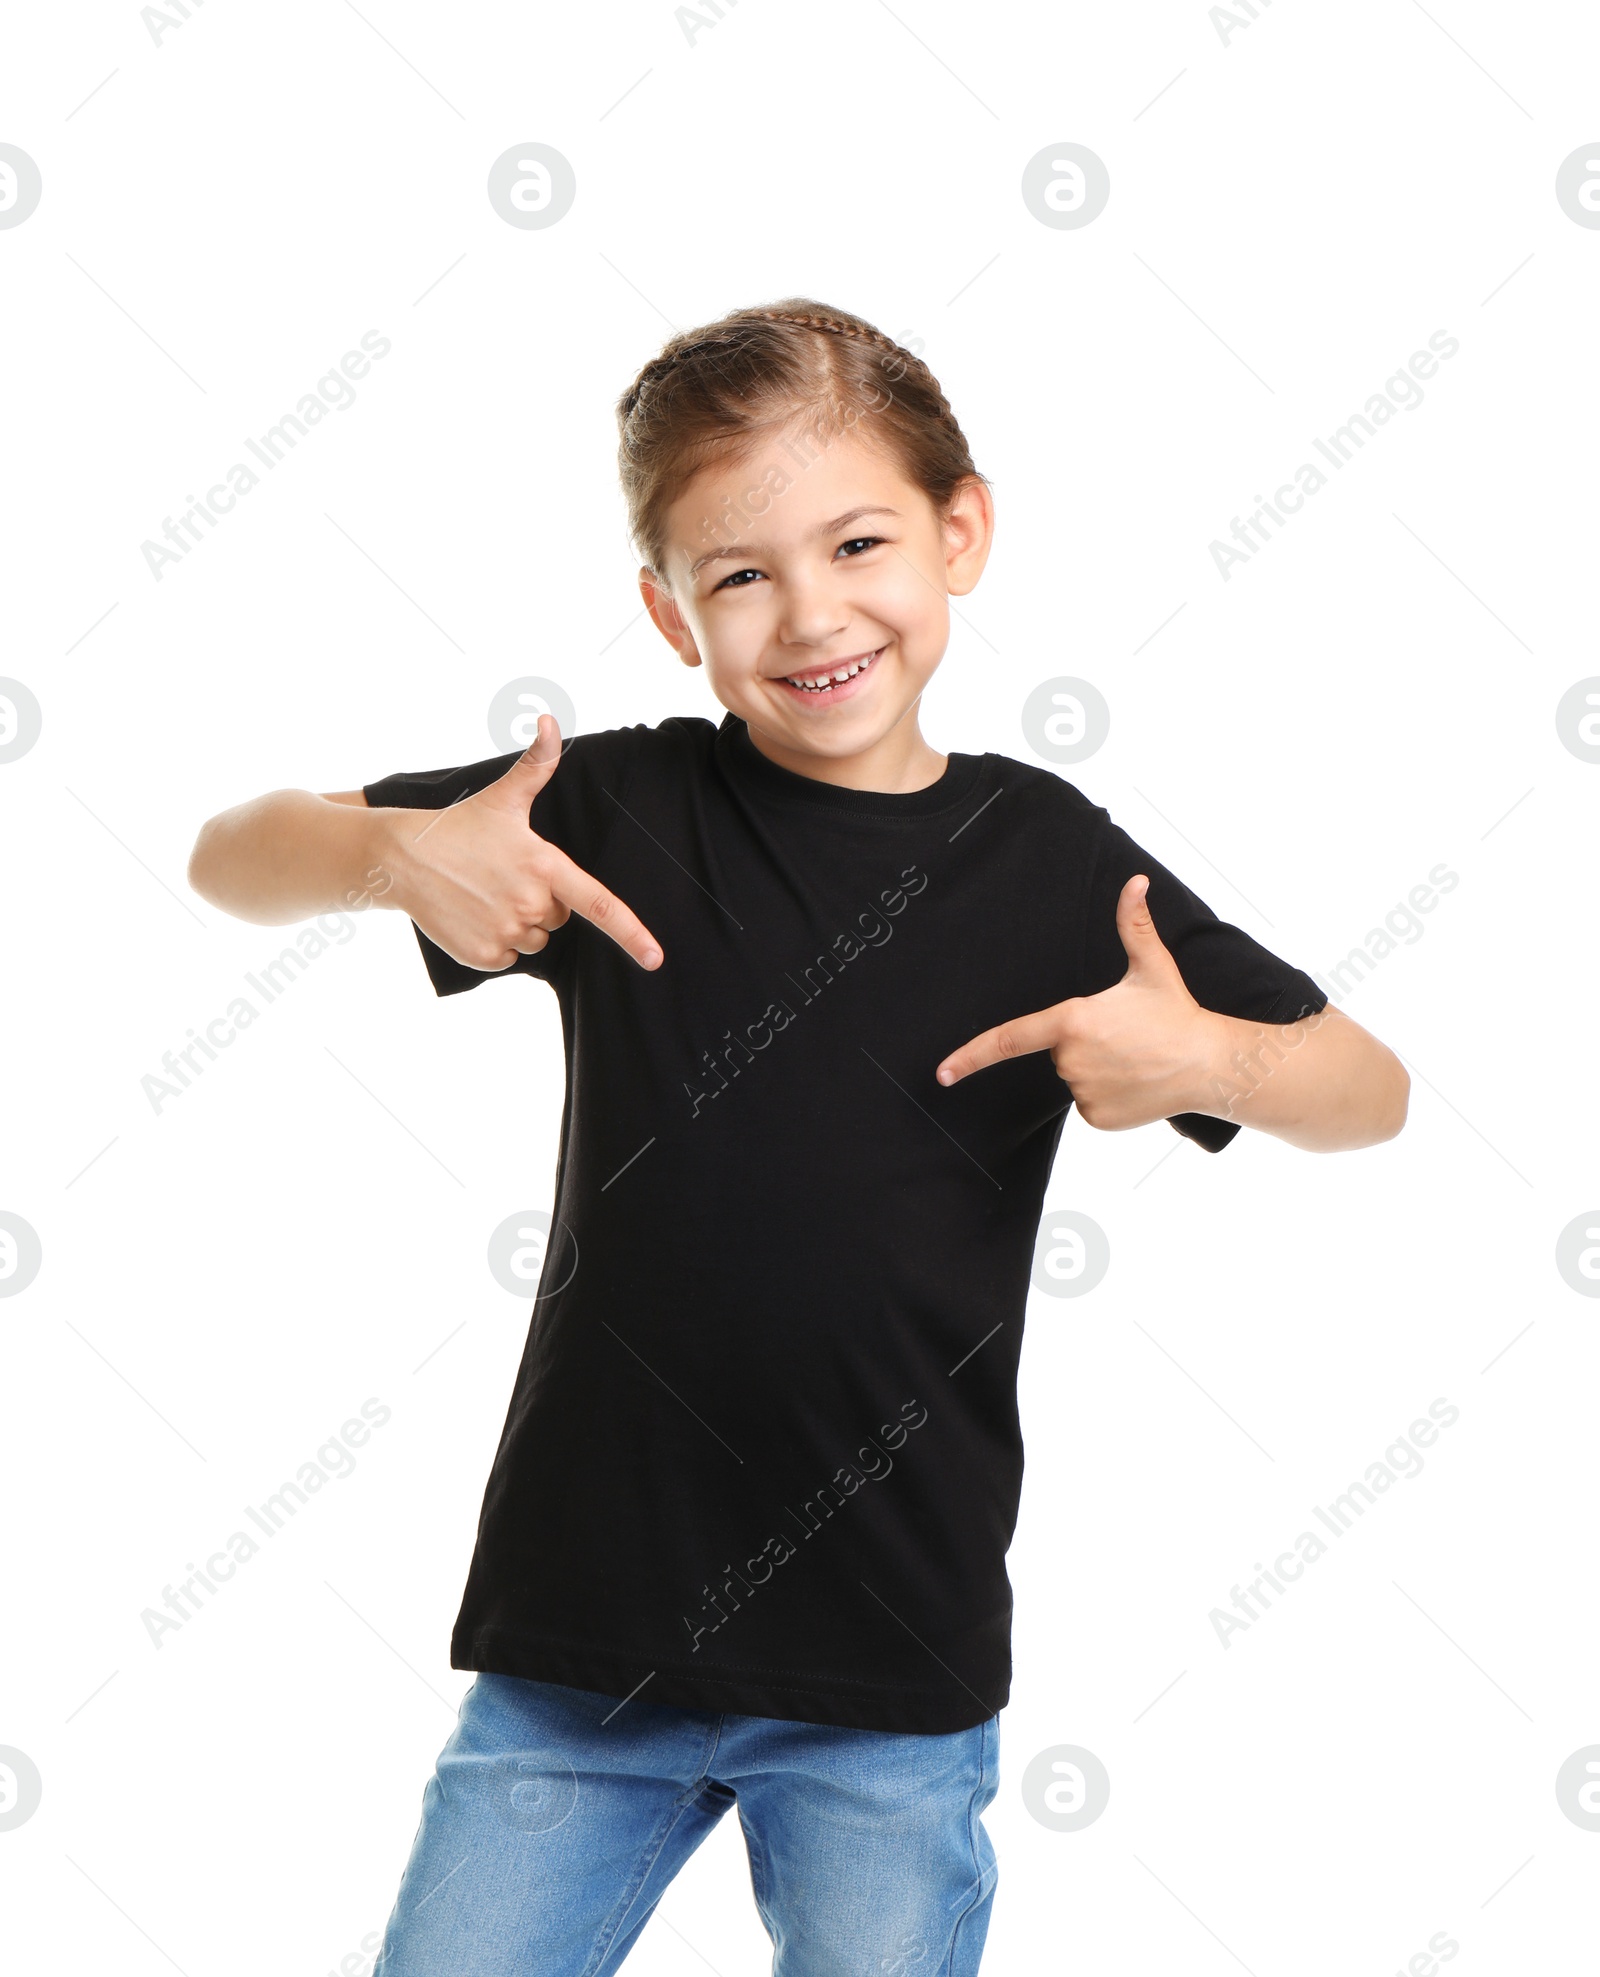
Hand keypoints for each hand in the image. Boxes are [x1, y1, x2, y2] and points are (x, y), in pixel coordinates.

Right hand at [379, 715, 662, 973]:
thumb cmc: (460, 826)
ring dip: (518, 923)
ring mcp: (506, 931)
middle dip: (540, 901)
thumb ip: (537, 764)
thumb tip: (549, 719)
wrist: (402, 858)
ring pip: (536, 940)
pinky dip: (495, 942)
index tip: (655, 959)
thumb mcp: (503, 796)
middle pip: (559, 917)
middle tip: (504, 876)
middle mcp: (530, 903)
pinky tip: (472, 914)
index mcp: (544, 867)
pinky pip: (509, 957)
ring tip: (486, 893)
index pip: (599, 904)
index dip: (632, 933)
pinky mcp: (483, 954)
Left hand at [935, 875, 1218, 1128]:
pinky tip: (1136, 1082)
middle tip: (1124, 1035)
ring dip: (1096, 1068)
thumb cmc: (1175, 1013)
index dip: (971, 1056)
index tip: (942, 1073)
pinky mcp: (1097, 1119)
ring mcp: (1083, 1093)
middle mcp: (1071, 1061)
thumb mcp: (1151, 966)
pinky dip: (1107, 1095)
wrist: (1209, 1065)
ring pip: (1074, 1077)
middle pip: (1058, 1051)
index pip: (1010, 1039)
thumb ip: (1133, 924)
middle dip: (1083, 1041)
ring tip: (1135, 1057)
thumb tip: (1135, 881)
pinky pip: (1088, 1103)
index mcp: (1072, 1022)